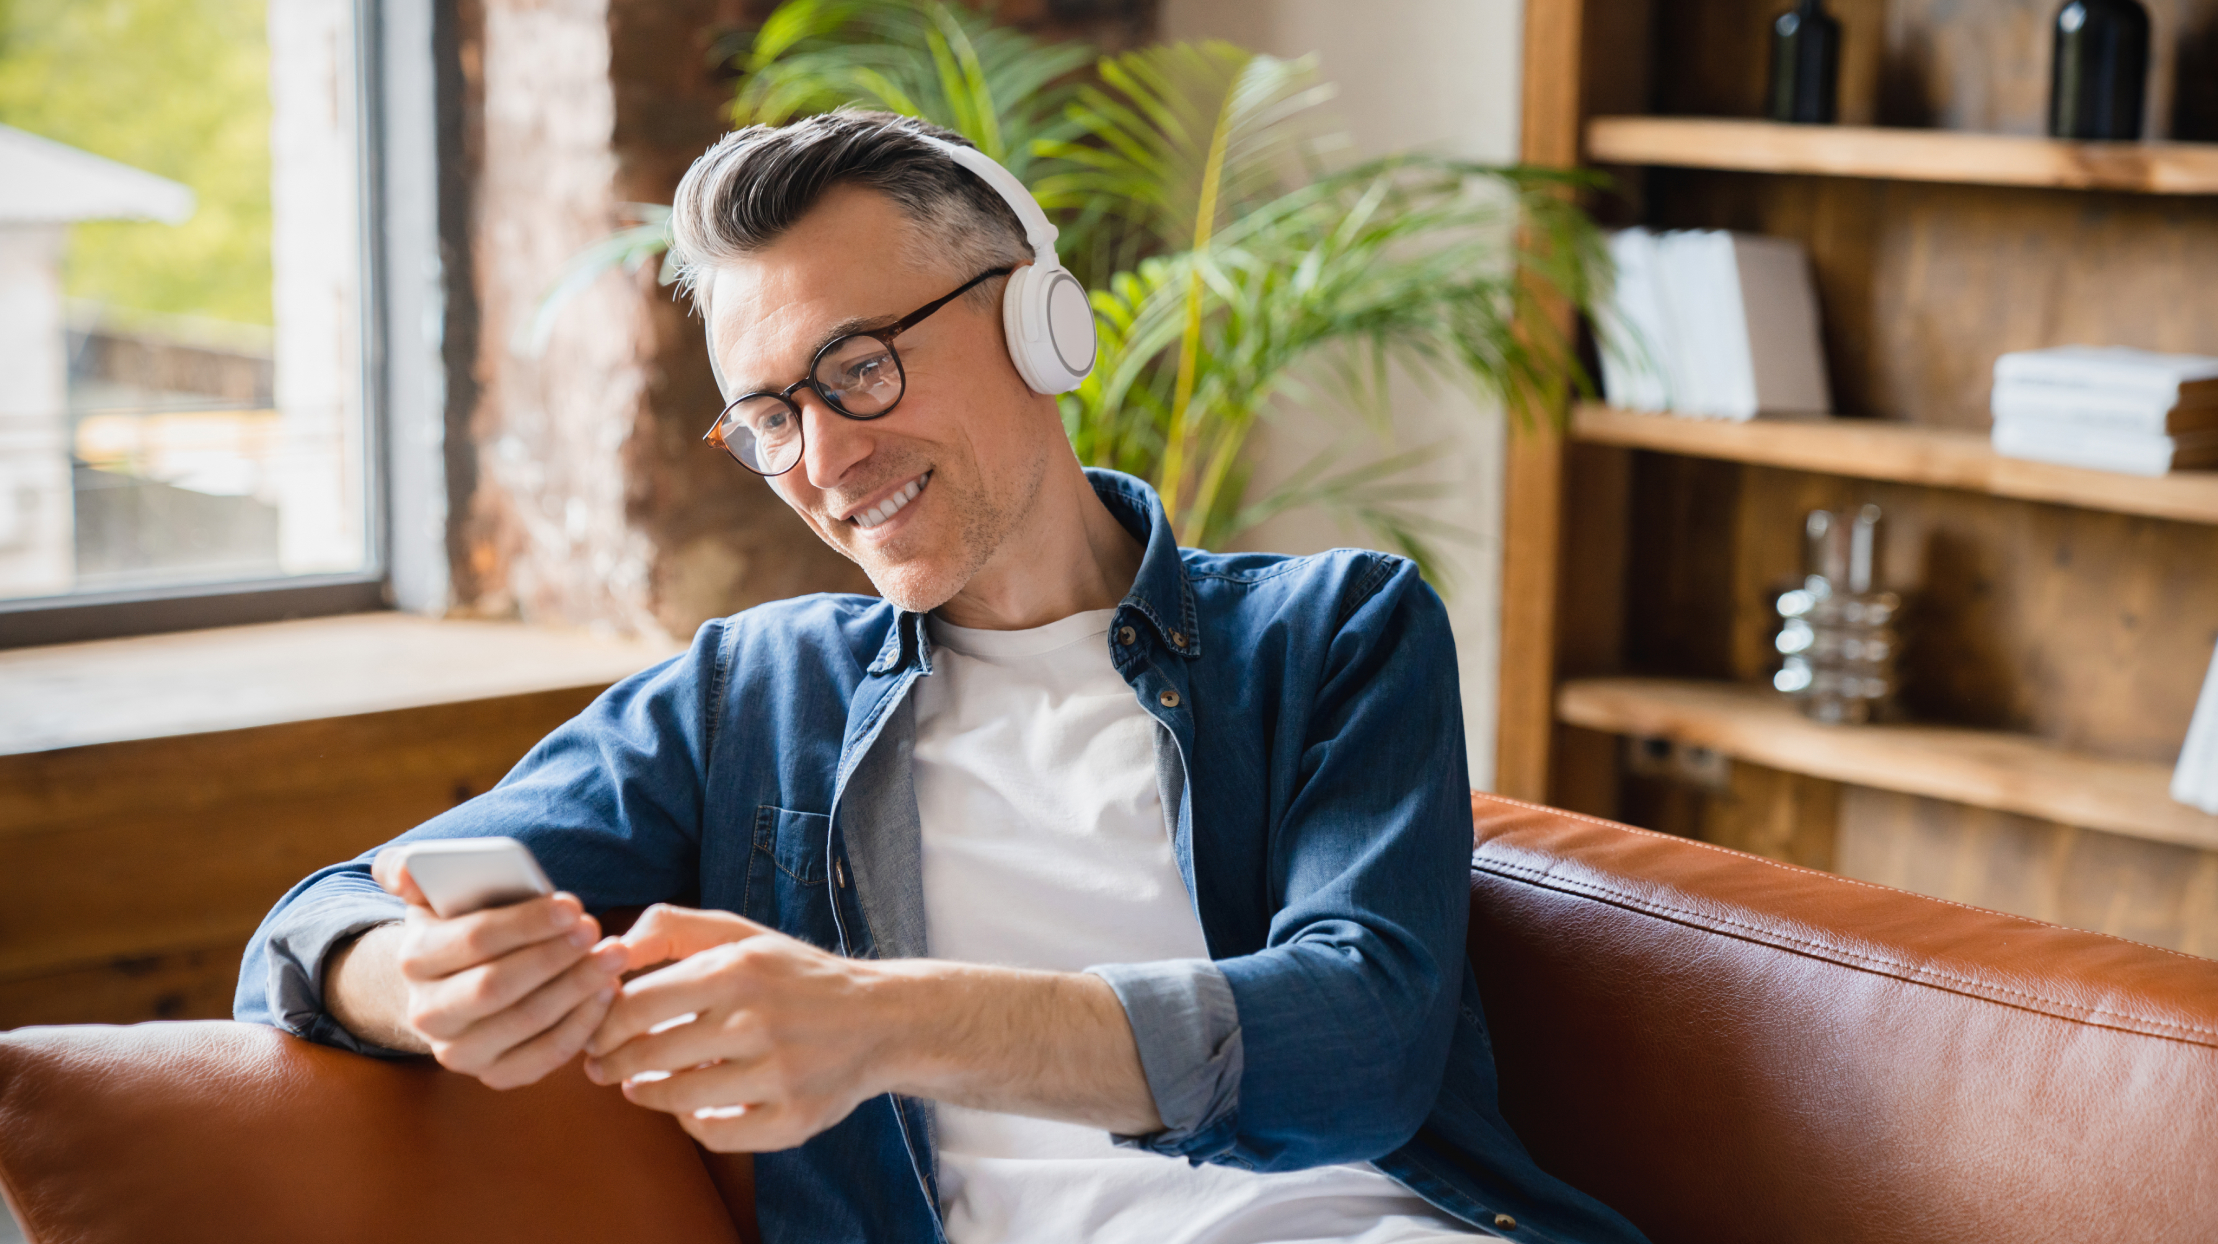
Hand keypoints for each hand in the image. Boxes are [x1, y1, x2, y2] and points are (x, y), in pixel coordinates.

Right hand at [367, 846, 629, 1088]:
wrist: (453, 984)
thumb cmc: (460, 925)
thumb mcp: (431, 893)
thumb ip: (412, 870)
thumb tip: (406, 871)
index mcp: (413, 959)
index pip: (474, 939)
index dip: (527, 923)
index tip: (573, 906)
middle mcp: (427, 1013)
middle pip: (498, 986)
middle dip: (555, 956)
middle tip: (595, 930)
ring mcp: (459, 1052)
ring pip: (527, 1021)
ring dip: (578, 987)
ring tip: (614, 956)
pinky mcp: (494, 1075)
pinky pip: (544, 1057)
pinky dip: (582, 1025)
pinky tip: (607, 992)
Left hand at [582, 904, 893, 1151]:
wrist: (879, 1019)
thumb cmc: (794, 975)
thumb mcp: (739, 933)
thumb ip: (670, 927)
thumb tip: (609, 949)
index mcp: (737, 968)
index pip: (634, 1004)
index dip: (602, 1023)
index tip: (597, 1030)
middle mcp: (758, 1020)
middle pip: (648, 1055)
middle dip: (611, 1064)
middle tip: (602, 1066)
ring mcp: (778, 1074)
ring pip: (677, 1098)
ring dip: (646, 1094)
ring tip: (638, 1086)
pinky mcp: (794, 1118)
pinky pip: (717, 1134)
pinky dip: (693, 1123)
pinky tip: (691, 1106)